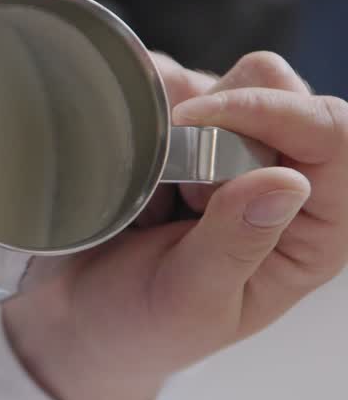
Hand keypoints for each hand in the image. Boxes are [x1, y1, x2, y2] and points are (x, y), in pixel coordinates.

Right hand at [4, 52, 347, 399]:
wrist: (78, 318)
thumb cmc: (143, 323)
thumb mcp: (190, 299)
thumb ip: (236, 243)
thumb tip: (289, 182)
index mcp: (315, 227)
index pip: (335, 134)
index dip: (272, 113)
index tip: (194, 122)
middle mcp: (286, 177)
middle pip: (281, 88)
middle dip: (219, 114)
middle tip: (171, 172)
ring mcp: (235, 149)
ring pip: (223, 77)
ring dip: (174, 118)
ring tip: (146, 185)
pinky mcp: (186, 132)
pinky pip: (172, 81)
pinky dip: (142, 108)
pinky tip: (128, 164)